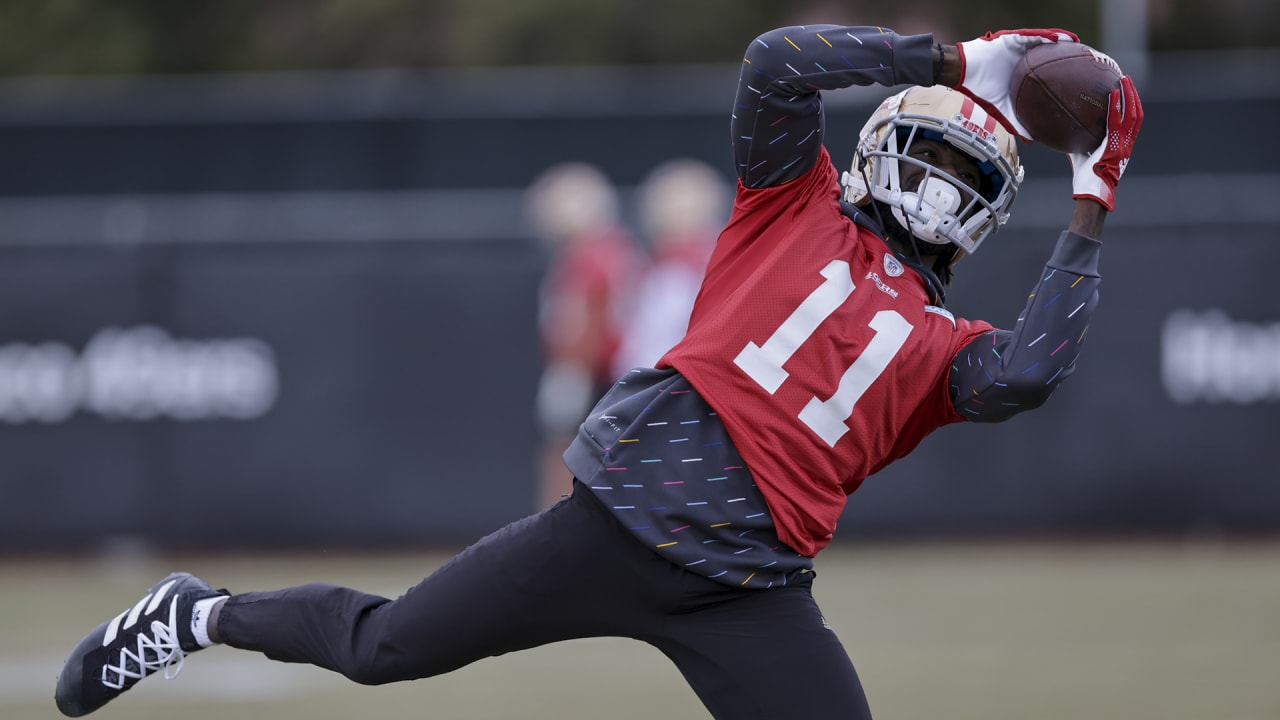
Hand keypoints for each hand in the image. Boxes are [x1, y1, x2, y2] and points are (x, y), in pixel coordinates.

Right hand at [956, 29, 1079, 141]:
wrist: (963, 73)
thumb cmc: (980, 89)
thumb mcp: (1002, 110)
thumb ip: (1017, 123)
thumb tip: (1032, 139)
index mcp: (1024, 74)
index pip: (1048, 72)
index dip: (1063, 74)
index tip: (1079, 80)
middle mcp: (1025, 59)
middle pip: (1051, 54)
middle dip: (1068, 55)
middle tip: (1086, 59)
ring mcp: (1020, 48)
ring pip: (1045, 42)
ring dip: (1062, 40)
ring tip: (1077, 42)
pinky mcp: (1013, 39)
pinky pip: (1032, 36)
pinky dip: (1046, 36)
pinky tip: (1059, 38)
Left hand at [1070, 75, 1143, 210]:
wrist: (1091, 193)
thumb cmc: (1085, 179)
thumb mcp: (1081, 156)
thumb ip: (1077, 143)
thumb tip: (1062, 131)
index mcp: (1122, 145)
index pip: (1131, 121)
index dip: (1131, 106)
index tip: (1125, 91)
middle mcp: (1126, 143)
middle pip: (1136, 113)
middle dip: (1133, 95)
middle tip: (1126, 79)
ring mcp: (1123, 144)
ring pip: (1133, 114)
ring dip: (1130, 95)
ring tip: (1124, 79)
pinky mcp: (1115, 146)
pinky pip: (1118, 122)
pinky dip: (1117, 106)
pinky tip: (1113, 92)